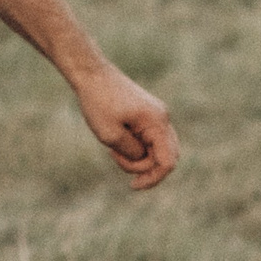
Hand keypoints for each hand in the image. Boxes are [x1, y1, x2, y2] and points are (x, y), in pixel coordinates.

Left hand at [74, 63, 178, 189]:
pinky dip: (137, 148)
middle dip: (144, 168)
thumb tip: (143, 160)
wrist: (92, 74)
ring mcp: (158, 116)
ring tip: (113, 148)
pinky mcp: (149, 115)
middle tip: (115, 157)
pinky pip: (150, 140)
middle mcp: (163, 118)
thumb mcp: (110, 135)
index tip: (133, 186)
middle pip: (167, 157)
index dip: (154, 178)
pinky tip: (117, 142)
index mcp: (157, 122)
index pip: (168, 161)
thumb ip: (131, 153)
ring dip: (137, 157)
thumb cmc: (98, 102)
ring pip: (158, 150)